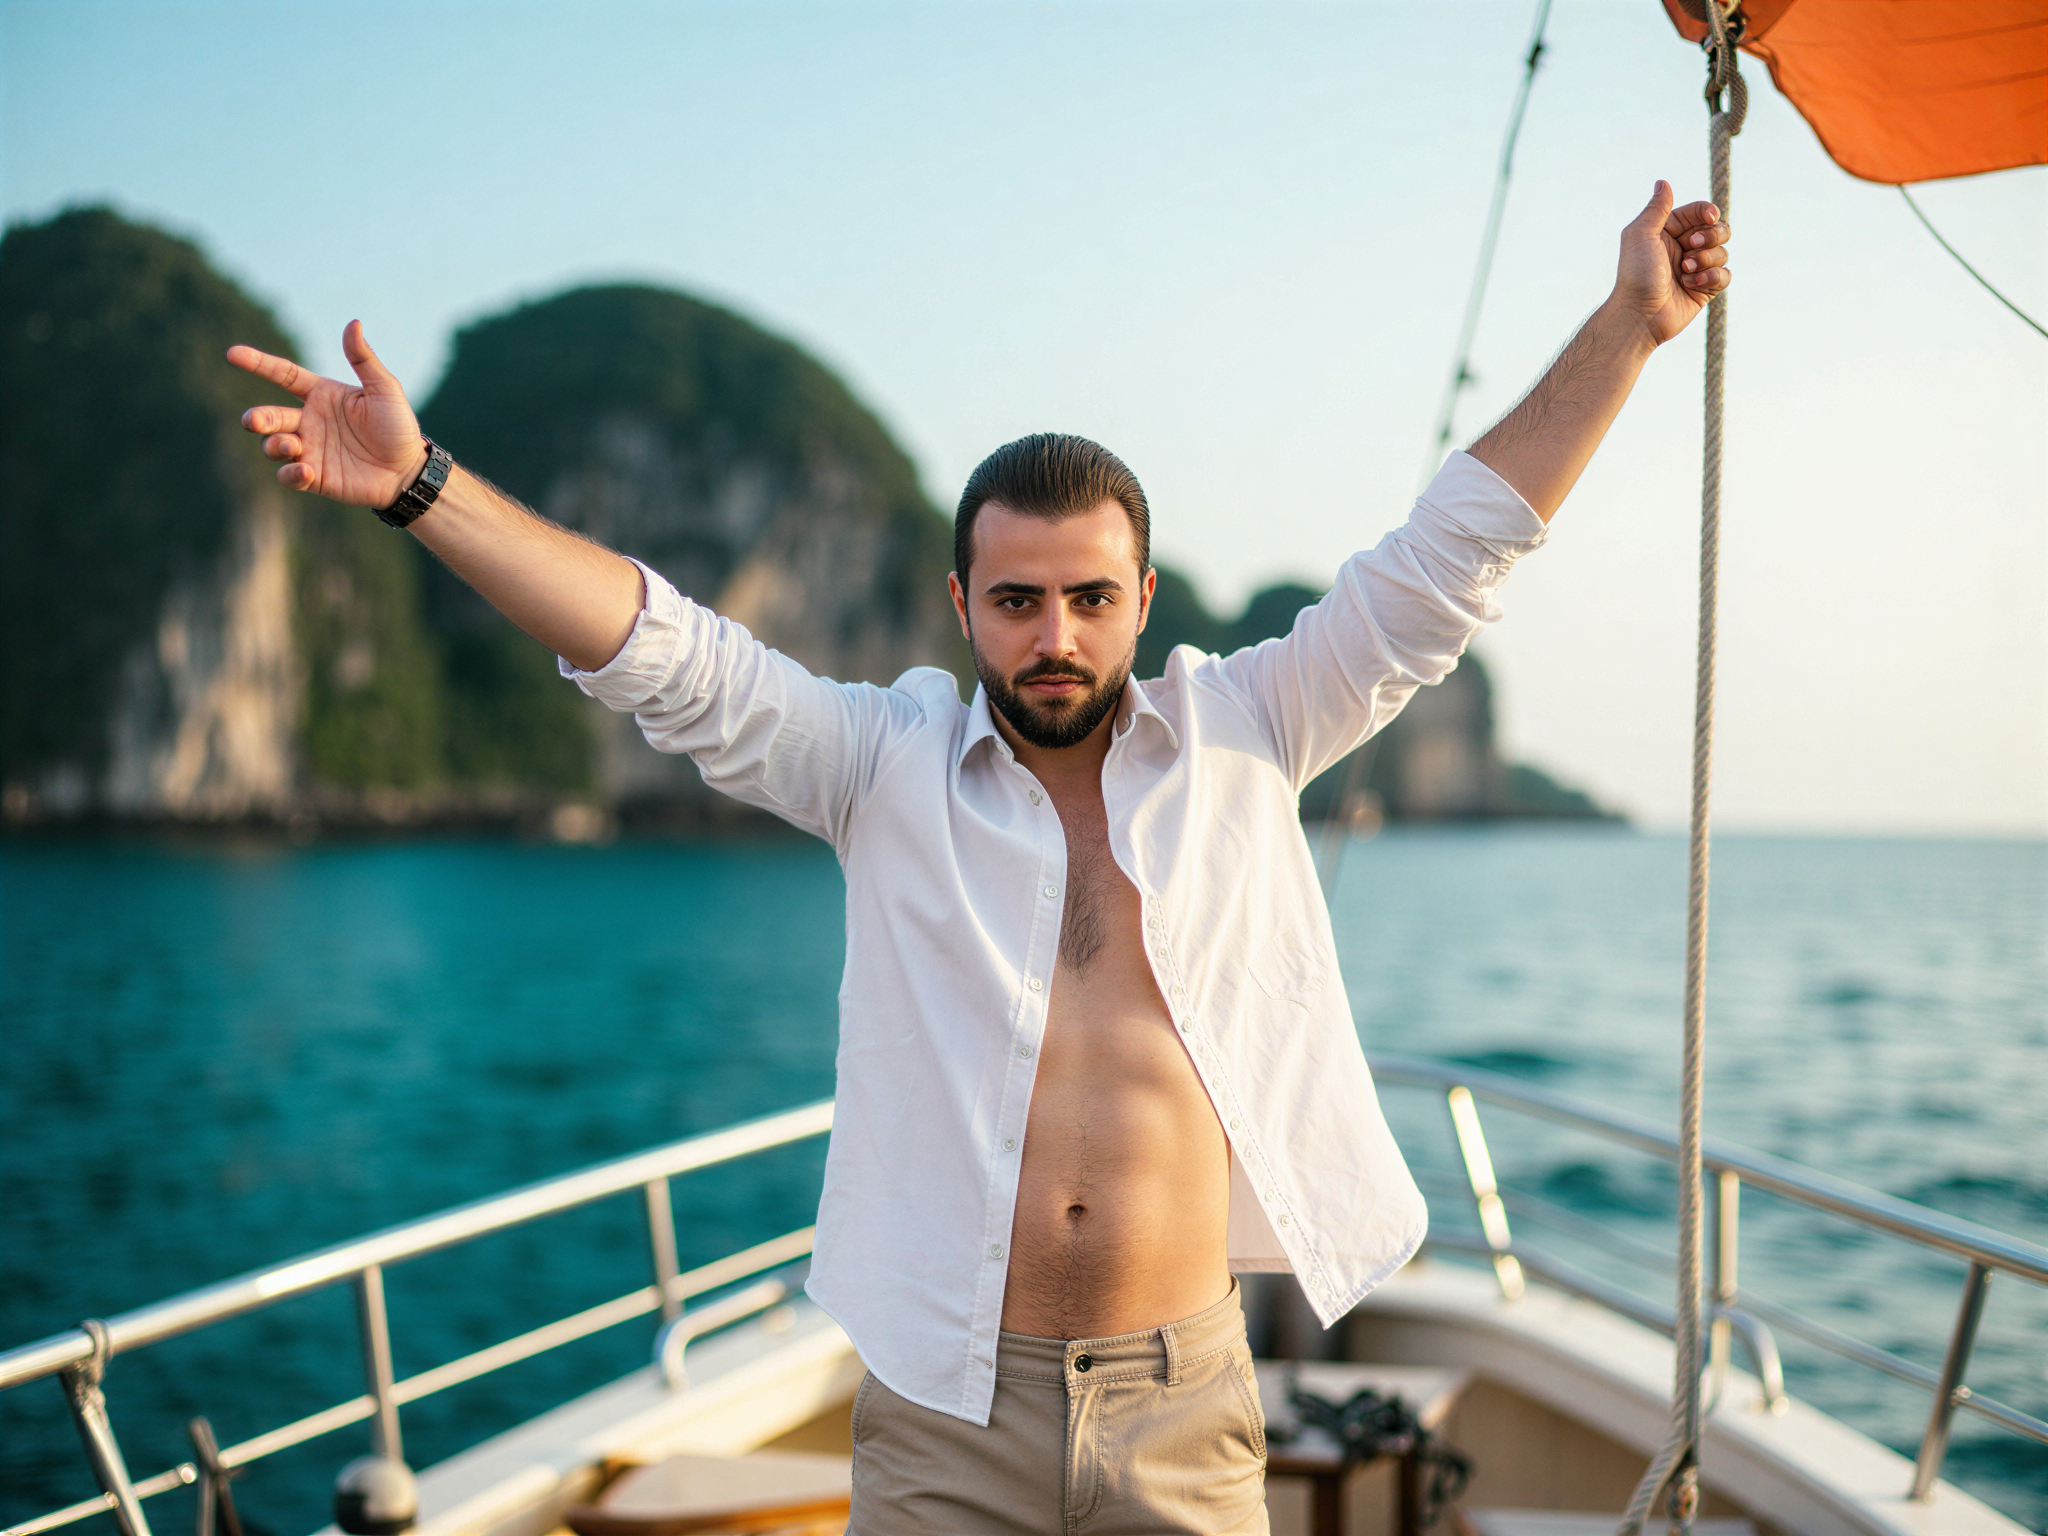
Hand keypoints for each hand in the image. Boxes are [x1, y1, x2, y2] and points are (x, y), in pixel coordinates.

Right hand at [228, 321, 425, 507]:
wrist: (409, 470)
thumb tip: (353, 323)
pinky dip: (290, 473)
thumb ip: (364, 359)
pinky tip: (305, 471)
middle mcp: (309, 421)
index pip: (283, 375)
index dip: (258, 363)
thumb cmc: (398, 426)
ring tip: (291, 446)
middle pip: (270, 415)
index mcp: (321, 395)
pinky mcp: (314, 477)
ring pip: (272, 445)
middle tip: (254, 421)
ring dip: (274, 445)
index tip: (232, 353)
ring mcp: (310, 449)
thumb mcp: (384, 389)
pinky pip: (288, 475)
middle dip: (257, 418)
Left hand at [1612, 181, 1731, 346]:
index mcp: (1669, 231)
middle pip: (1719, 228)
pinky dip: (1711, 278)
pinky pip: (1725, 275)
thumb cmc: (1636, 274)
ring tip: (1685, 271)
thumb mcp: (1640, 235)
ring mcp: (1696, 267)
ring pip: (1723, 251)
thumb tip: (1663, 182)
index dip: (1709, 212)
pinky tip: (1691, 285)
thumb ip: (1656, 209)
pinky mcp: (1705, 288)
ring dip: (1706, 260)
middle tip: (1690, 247)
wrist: (1639, 315)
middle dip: (1711, 236)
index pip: (1701, 212)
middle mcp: (1684, 247)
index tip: (1709, 218)